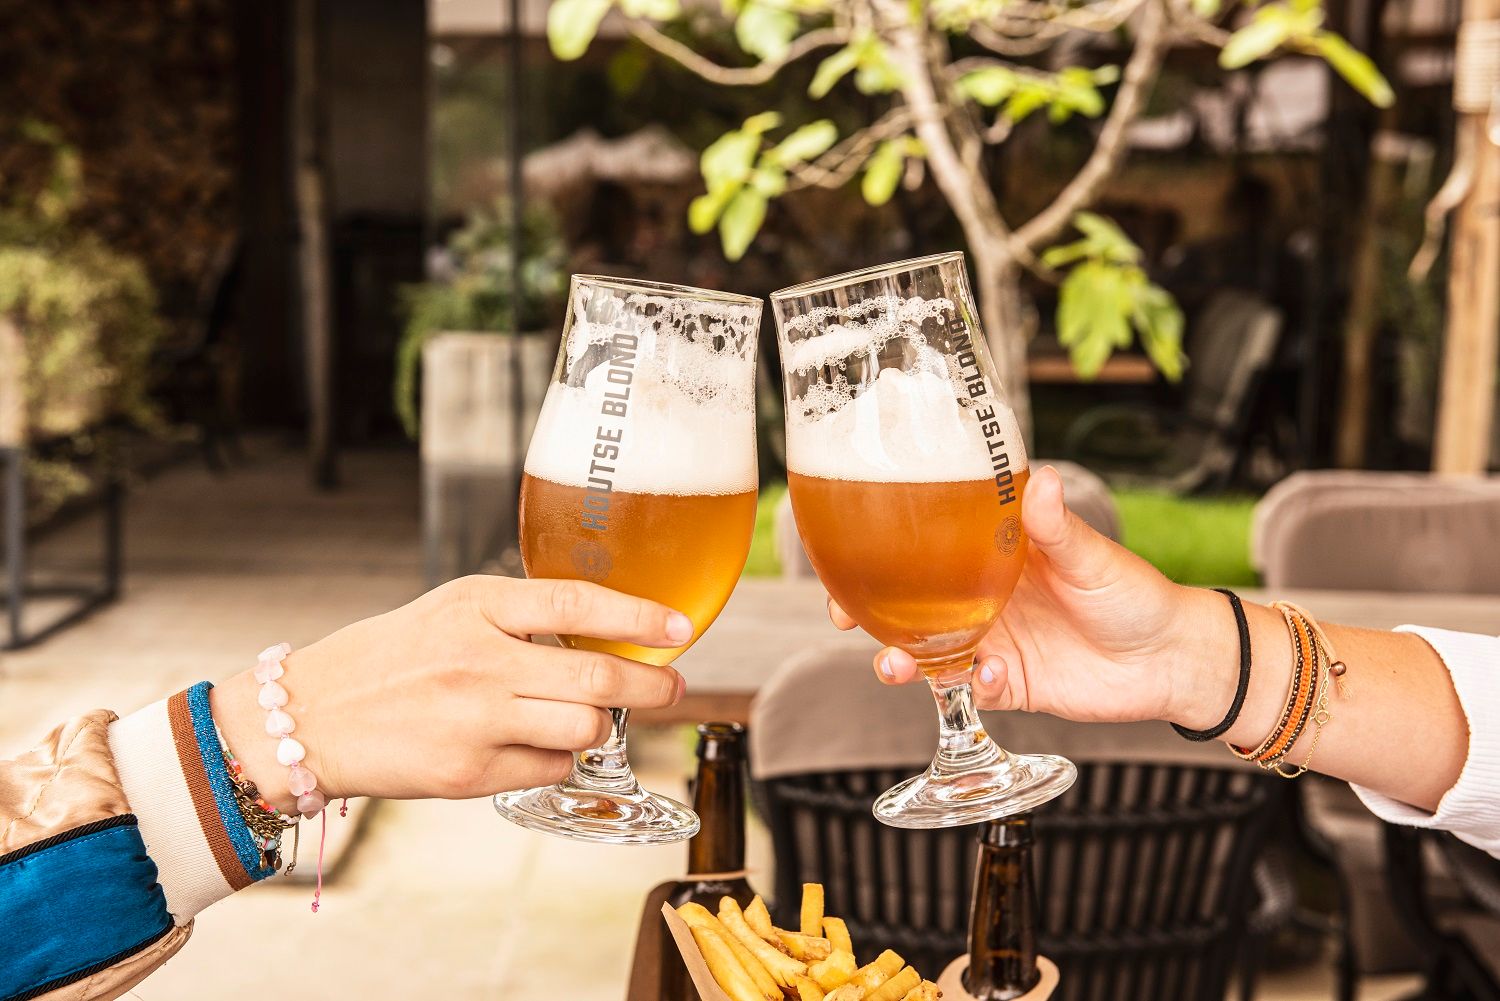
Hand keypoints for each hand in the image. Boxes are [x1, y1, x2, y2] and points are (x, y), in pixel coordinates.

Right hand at [211, 576, 693, 812]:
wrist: (306, 718)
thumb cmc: (386, 660)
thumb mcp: (449, 611)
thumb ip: (517, 619)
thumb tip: (602, 634)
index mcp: (477, 605)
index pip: (579, 603)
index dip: (641, 615)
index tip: (680, 625)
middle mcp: (480, 660)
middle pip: (598, 675)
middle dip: (651, 683)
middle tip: (672, 685)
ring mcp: (476, 720)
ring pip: (585, 728)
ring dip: (600, 725)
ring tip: (586, 717)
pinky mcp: (468, 774)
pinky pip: (549, 769)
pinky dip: (556, 760)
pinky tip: (531, 747)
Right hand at [833, 465, 1236, 727]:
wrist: (1170, 660)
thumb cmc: (1134, 594)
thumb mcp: (1094, 558)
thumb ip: (1059, 529)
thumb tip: (1044, 481)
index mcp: (992, 556)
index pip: (924, 549)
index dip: (881, 553)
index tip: (848, 556)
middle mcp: (981, 598)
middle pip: (908, 604)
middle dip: (869, 613)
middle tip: (844, 619)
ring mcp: (990, 642)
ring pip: (926, 651)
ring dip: (902, 659)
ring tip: (895, 666)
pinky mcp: (1005, 684)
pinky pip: (967, 689)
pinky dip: (966, 685)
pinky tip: (987, 676)